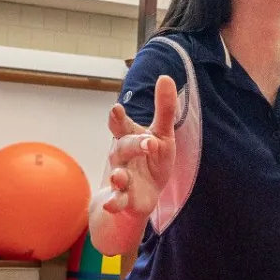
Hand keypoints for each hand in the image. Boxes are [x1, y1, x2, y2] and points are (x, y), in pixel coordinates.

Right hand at [101, 75, 176, 218]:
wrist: (142, 196)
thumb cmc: (151, 160)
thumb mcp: (163, 135)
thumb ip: (164, 109)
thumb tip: (166, 76)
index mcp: (130, 137)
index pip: (121, 125)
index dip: (118, 117)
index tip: (117, 109)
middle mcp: (121, 156)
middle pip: (122, 147)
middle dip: (133, 145)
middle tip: (148, 143)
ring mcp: (121, 178)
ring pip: (117, 175)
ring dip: (118, 176)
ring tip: (120, 176)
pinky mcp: (123, 198)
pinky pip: (116, 200)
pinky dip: (114, 202)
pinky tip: (113, 203)